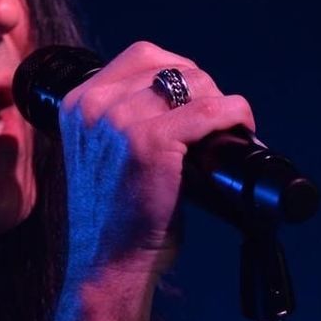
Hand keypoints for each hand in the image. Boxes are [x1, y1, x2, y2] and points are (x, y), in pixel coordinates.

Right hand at [53, 40, 257, 281]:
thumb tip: (188, 100)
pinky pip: (209, 111)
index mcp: (77, 103)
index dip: (179, 71)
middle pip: (169, 66)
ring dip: (220, 102)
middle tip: (218, 122)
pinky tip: (243, 128)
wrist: (109, 263)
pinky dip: (234, 115)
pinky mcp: (149, 141)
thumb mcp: (104, 154)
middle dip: (203, 88)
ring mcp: (118, 121)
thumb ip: (126, 122)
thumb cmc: (117, 217)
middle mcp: (92, 106)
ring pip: (192, 83)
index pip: (141, 56)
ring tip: (228, 130)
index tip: (198, 99)